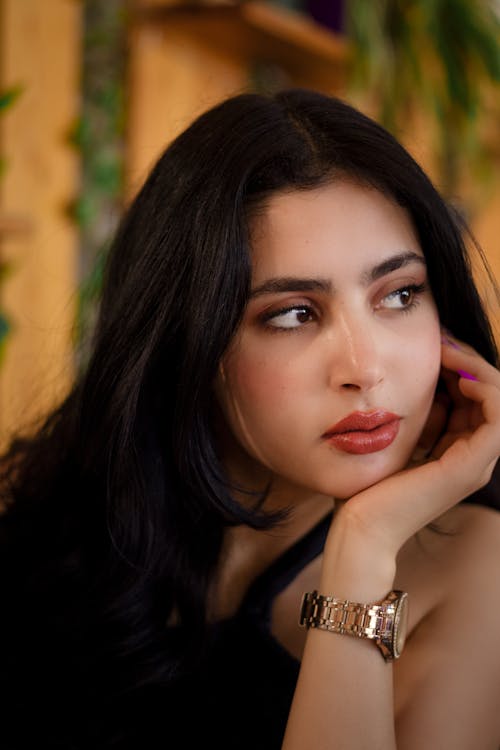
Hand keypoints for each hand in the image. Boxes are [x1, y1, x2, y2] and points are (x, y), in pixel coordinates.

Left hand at [334, 334, 499, 557]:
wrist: (361, 526)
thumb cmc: (369, 485)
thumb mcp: (396, 438)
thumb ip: (415, 415)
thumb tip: (419, 381)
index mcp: (456, 449)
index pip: (472, 397)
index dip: (459, 366)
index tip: (434, 344)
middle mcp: (472, 455)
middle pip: (487, 395)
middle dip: (467, 361)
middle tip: (441, 339)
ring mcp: (475, 463)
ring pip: (497, 399)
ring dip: (476, 368)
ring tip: (447, 350)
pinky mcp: (470, 466)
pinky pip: (497, 416)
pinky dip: (484, 388)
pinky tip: (457, 374)